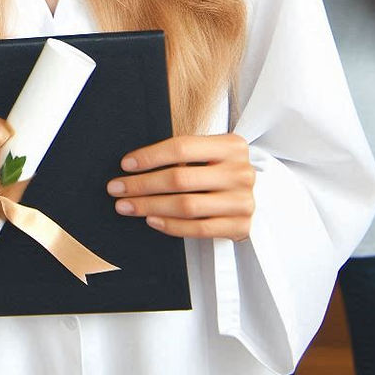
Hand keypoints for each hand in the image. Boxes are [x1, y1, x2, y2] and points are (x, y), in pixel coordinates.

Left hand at [106, 134, 254, 240]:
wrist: (257, 194)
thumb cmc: (221, 169)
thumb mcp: (210, 152)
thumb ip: (183, 153)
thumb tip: (134, 163)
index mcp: (231, 145)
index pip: (182, 148)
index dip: (150, 156)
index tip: (125, 164)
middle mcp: (240, 172)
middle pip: (180, 179)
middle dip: (141, 185)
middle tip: (116, 188)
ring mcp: (242, 201)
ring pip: (186, 206)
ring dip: (149, 206)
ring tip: (126, 206)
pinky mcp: (241, 226)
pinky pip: (198, 229)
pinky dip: (171, 225)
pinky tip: (151, 220)